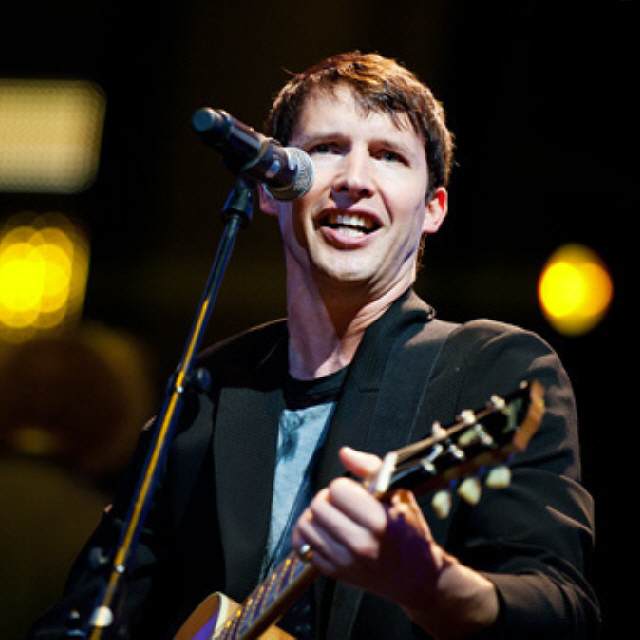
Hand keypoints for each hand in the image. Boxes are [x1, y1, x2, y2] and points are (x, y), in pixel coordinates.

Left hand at [291, 446, 498, 638]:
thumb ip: (371, 469)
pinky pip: (304, 548)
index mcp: (378, 521)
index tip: (356, 493)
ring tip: (333, 517)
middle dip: (329, 498)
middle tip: (343, 504)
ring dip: (316, 516)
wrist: (419, 578)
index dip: (345, 485)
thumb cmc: (411, 533)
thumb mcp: (400, 495)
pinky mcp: (336, 574)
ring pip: (305, 526)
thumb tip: (344, 453)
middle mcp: (360, 544)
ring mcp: (345, 562)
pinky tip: (326, 533)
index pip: (337, 489)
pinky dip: (312, 537)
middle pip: (318, 505)